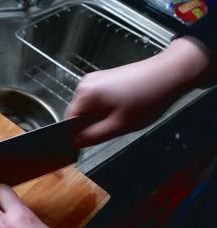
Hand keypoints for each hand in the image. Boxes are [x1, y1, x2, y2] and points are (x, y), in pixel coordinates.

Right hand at [66, 37, 210, 146]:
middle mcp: (86, 84)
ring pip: (90, 108)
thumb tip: (75, 143)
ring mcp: (95, 79)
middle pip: (79, 114)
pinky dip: (107, 108)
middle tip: (113, 129)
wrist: (170, 73)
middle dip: (92, 125)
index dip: (76, 135)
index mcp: (85, 94)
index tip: (88, 143)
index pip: (68, 121)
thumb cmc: (148, 96)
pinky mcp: (106, 78)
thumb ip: (92, 137)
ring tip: (122, 117)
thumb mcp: (119, 126)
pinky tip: (124, 109)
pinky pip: (98, 100)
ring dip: (101, 117)